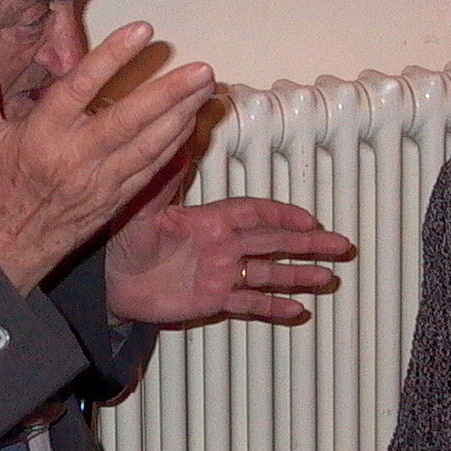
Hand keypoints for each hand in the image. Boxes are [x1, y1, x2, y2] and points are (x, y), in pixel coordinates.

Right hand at [0, 22, 214, 294]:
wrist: (1, 251)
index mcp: (41, 136)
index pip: (81, 88)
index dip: (113, 57)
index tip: (143, 31)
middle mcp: (75, 158)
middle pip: (130, 119)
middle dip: (169, 92)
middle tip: (201, 68)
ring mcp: (100, 182)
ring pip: (148, 145)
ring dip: (181, 115)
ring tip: (206, 88)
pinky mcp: (114, 199)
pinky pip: (150, 168)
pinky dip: (174, 144)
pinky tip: (190, 122)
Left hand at [105, 165, 352, 326]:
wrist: (110, 282)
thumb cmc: (124, 241)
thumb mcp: (143, 208)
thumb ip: (164, 179)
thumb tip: (175, 139)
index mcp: (210, 221)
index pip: (255, 214)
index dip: (282, 216)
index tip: (309, 219)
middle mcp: (222, 246)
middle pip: (273, 242)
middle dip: (307, 243)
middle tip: (340, 245)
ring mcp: (221, 274)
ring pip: (267, 273)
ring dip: (298, 275)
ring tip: (328, 278)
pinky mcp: (213, 299)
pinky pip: (248, 304)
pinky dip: (272, 308)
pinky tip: (297, 311)